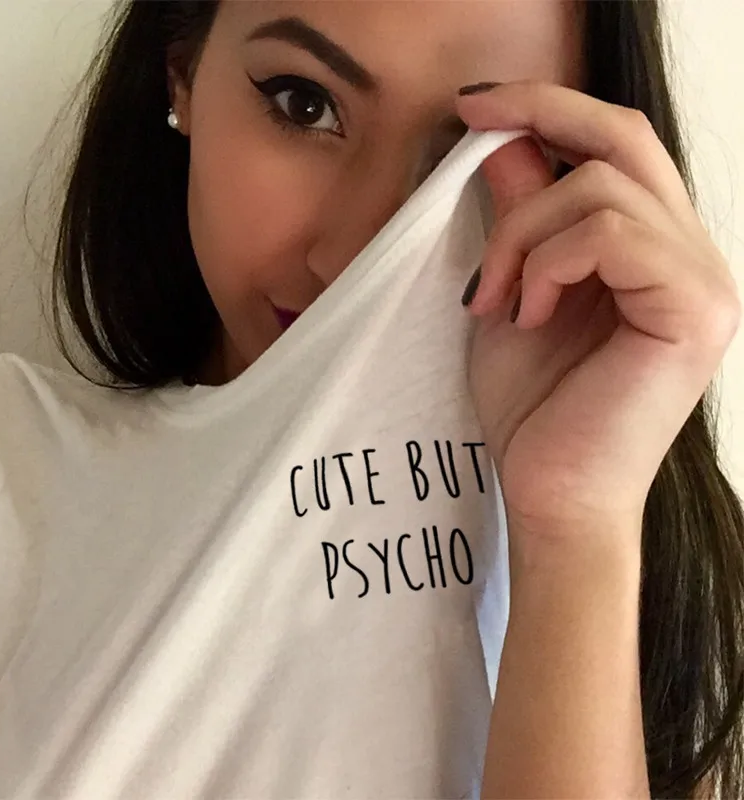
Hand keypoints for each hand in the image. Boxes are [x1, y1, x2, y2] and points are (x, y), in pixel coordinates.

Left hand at [457, 81, 740, 540]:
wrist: (551, 495)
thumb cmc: (533, 408)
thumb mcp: (511, 296)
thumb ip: (521, 221)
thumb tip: (510, 145)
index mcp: (651, 253)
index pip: (616, 148)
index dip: (550, 108)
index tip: (476, 106)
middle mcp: (691, 255)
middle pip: (625, 138)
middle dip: (541, 112)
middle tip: (471, 115)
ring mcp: (703, 280)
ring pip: (602, 187)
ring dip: (523, 234)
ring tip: (496, 297)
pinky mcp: (695, 308)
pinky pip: (609, 234)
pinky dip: (548, 263)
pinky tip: (527, 312)